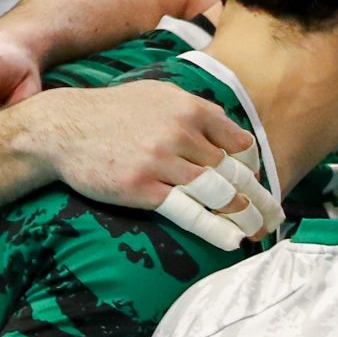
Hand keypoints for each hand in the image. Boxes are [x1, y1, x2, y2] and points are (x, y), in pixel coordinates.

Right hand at [27, 82, 282, 248]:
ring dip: (245, 215)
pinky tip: (232, 240)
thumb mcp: (160, 95)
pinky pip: (188, 212)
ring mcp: (160, 162)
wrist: (62, 129)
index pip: (239, 145)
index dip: (254, 169)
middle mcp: (180, 133)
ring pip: (218, 193)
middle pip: (234, 172)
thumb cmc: (115, 113)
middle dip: (260, 198)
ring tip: (258, 230)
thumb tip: (236, 138)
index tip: (259, 186)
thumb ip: (199, 112)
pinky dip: (215, 228)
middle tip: (275, 215)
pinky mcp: (142, 188)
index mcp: (190, 109)